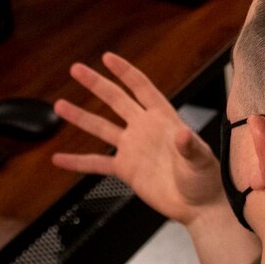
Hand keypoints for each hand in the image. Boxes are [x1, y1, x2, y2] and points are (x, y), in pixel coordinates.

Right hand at [51, 52, 221, 225]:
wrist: (198, 205)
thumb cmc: (205, 178)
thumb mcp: (201, 159)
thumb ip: (190, 147)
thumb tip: (183, 134)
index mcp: (163, 118)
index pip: (141, 88)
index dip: (125, 72)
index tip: (107, 57)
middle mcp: (144, 128)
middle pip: (116, 100)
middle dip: (96, 84)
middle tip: (76, 69)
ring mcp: (133, 148)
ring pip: (101, 128)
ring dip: (80, 117)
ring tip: (59, 105)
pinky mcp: (126, 169)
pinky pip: (97, 163)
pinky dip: (78, 162)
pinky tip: (59, 159)